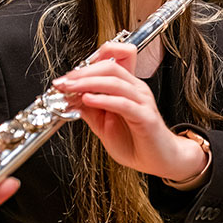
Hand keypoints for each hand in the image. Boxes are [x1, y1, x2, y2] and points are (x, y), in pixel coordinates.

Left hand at [52, 42, 207, 182]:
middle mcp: (136, 90)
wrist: (159, 161)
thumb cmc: (136, 143)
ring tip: (71, 88)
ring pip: (115, 81)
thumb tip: (71, 99)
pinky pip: (123, 103)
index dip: (90, 62)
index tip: (69, 75)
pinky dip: (103, 99)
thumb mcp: (104, 125)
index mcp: (128, 88)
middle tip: (63, 82)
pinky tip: (88, 101)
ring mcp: (142, 101)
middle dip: (82, 72)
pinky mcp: (146, 117)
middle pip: (110, 67)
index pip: (114, 60)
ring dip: (88, 82)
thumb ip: (90, 111)